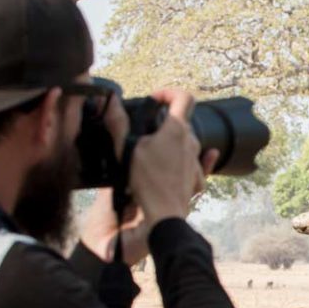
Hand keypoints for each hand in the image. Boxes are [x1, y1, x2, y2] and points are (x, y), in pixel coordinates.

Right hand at [104, 89, 214, 258]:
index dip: (169, 92)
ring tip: (153, 153)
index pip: (184, 97)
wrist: (164, 215)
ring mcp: (197, 161)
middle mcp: (191, 141)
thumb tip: (111, 100)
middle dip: (165, 121)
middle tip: (145, 130)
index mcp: (176, 129)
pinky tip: (183, 163)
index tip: (155, 99)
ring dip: (172, 142)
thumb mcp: (127, 149)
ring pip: (187, 143)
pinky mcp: (197, 178)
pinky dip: (188, 160)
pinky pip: (195, 164)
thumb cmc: (146, 181)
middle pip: (183, 121)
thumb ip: (118, 123)